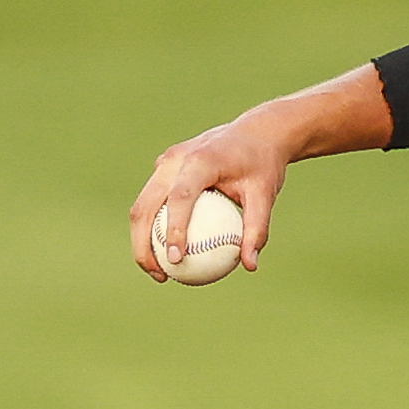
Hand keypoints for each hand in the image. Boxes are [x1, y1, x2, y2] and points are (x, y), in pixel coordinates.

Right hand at [129, 119, 295, 281]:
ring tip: (159, 272)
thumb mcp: (265, 195)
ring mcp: (165, 161)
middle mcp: (176, 158)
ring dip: (142, 240)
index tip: (176, 260)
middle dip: (144, 244)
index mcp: (200, 159)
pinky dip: (152, 229)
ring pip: (142, 204)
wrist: (255, 133)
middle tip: (161, 276)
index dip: (173, 230)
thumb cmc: (262, 165)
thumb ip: (257, 229)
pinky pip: (152, 201)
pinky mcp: (164, 168)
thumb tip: (250, 265)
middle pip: (146, 204)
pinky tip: (166, 256)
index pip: (179, 198)